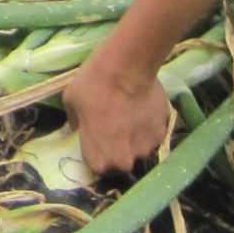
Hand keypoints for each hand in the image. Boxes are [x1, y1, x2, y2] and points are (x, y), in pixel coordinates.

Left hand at [64, 49, 173, 179]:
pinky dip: (149, 124)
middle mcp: (125, 161)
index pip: (98, 165)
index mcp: (100, 160)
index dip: (97, 150)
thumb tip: (79, 127)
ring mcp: (146, 148)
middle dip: (119, 147)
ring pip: (140, 147)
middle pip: (122, 160)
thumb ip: (75, 122)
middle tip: (116, 125)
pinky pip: (153, 132)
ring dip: (135, 136)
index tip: (97, 135)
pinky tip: (143, 106)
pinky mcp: (162, 132)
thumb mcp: (70, 102)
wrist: (126, 67)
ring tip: (131, 113)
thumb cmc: (93, 86)